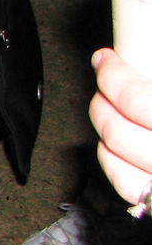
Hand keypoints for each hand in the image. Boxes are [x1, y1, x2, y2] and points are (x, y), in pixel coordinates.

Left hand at [90, 48, 151, 207]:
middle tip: (104, 82)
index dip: (113, 74)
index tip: (105, 59)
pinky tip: (113, 145)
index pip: (136, 98)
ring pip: (113, 156)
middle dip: (102, 101)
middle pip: (116, 128)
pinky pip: (124, 185)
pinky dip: (110, 160)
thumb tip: (141, 66)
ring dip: (102, 127)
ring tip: (108, 109)